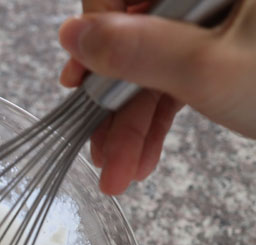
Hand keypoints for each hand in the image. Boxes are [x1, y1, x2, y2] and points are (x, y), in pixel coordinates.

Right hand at [58, 0, 255, 194]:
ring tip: (116, 172)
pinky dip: (154, 121)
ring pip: (152, 66)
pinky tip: (139, 158)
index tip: (79, 77)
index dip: (98, 31)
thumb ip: (136, 50)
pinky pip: (172, 80)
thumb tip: (73, 34)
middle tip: (96, 147)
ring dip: (130, 123)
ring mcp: (216, 23)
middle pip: (137, 35)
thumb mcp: (208, 71)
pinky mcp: (221, 50)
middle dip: (113, 102)